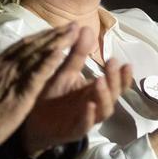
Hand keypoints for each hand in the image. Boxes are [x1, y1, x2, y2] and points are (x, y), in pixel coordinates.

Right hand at [0, 24, 86, 150]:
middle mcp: (6, 65)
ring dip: (57, 41)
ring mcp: (13, 76)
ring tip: (73, 31)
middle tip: (71, 24)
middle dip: (53, 33)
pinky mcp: (21, 91)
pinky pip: (38, 74)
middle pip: (33, 44)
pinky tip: (62, 53)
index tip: (54, 30)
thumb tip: (1, 69)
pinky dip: (49, 61)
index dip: (40, 36)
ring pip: (38, 54)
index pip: (22, 45)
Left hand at [22, 36, 132, 154]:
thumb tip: (86, 27)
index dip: (123, 75)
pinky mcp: (73, 131)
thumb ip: (77, 53)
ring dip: (104, 96)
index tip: (126, 62)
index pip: (116, 84)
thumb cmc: (51, 95)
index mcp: (95, 91)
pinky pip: (84, 126)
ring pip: (103, 111)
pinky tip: (88, 106)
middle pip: (114, 95)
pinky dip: (88, 117)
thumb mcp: (65, 71)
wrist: (31, 120)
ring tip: (99, 80)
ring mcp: (86, 119)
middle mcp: (95, 105)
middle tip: (112, 63)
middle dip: (115, 80)